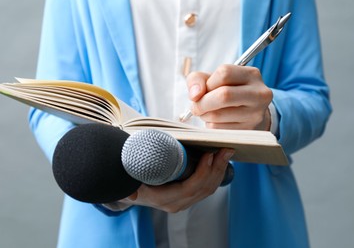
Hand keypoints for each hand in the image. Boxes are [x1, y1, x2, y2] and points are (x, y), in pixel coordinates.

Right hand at [118, 148, 233, 212]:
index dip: (202, 172)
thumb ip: (135, 178)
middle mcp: (174, 203)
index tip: (209, 155)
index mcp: (162, 198)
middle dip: (217, 168)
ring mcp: (182, 202)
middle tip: (226, 149)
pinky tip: (219, 162)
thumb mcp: (131, 174)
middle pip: (203, 188)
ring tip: (226, 153)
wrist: (127, 186)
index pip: (189, 188)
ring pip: (207, 189)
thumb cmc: (130, 175)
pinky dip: (214, 174)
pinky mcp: (186, 197)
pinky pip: (205, 188)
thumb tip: (136, 183)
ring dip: (219, 170)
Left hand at [186, 64, 272, 130]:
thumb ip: (197, 79)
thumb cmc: (227, 91)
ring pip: (218, 115)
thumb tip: (195, 95)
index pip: (224, 73)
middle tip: (196, 106)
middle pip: (223, 95)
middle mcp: (258, 94)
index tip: (204, 90)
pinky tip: (215, 121)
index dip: (208, 83)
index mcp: (251, 74)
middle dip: (202, 102)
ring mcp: (255, 114)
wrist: (249, 113)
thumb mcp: (213, 79)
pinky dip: (210, 125)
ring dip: (204, 115)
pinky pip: (218, 129)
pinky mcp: (248, 131)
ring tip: (206, 112)